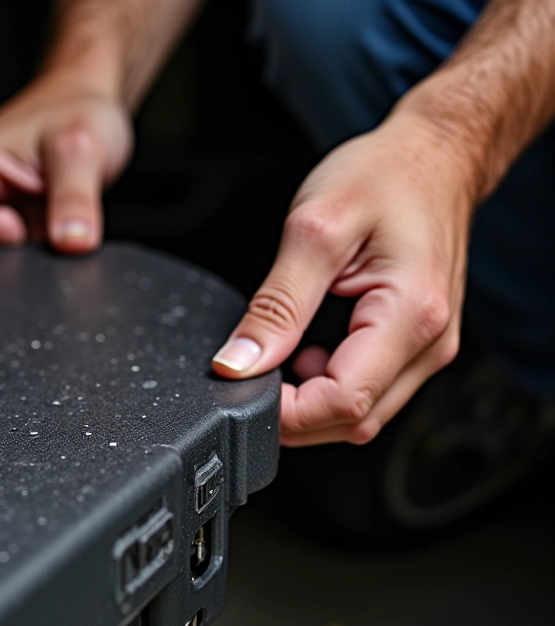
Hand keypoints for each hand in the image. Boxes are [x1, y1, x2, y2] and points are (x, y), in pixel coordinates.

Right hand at [0, 75, 132, 251]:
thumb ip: (74, 200)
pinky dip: (21, 257)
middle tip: (4, 243)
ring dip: (2, 257)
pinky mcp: (19, 226)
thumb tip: (71, 243)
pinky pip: (9, 253)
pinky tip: (42, 243)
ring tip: (33, 227)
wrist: (101, 108)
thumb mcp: (80, 150)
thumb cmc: (79, 110)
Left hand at [212, 110, 476, 446]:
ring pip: (363, 415)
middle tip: (256, 373)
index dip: (287, 411)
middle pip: (355, 421)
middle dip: (296, 413)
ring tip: (286, 352)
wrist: (433, 157)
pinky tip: (310, 354)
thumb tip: (239, 364)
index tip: (246, 386)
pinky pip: (371, 391)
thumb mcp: (313, 230)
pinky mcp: (418, 346)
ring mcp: (429, 348)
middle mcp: (430, 343)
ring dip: (312, 401)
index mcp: (409, 315)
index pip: (343, 402)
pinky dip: (330, 385)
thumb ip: (275, 305)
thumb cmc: (384, 176)